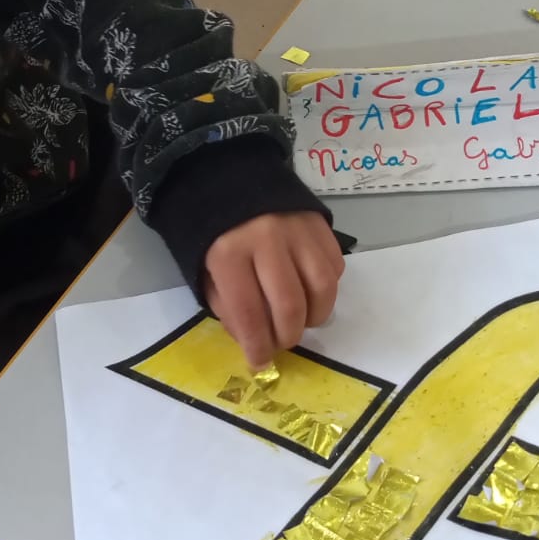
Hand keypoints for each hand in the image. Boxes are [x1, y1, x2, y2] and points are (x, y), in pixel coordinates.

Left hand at [205, 213, 343, 370]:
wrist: (230, 177)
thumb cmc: (213, 231)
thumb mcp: (204, 270)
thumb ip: (227, 306)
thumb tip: (254, 339)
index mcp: (229, 252)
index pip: (249, 312)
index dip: (257, 345)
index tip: (261, 362)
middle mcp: (267, 239)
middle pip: (290, 304)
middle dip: (288, 335)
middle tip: (282, 343)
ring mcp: (298, 230)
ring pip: (321, 288)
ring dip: (315, 316)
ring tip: (302, 321)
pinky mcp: (320, 224)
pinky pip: (334, 268)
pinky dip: (326, 290)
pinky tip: (310, 292)